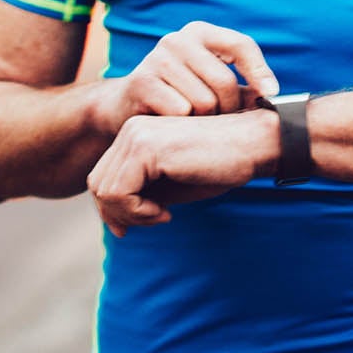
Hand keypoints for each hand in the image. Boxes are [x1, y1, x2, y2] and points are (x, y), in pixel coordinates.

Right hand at [87, 21, 278, 133]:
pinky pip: (181, 111)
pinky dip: (182, 125)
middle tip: (219, 122)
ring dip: (203, 121)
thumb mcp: (209, 83)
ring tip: (193, 122)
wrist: (125, 109)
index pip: (242, 45)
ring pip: (204, 101)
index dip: (260, 72)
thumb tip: (278, 97)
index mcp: (200, 33)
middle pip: (224, 82)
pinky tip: (173, 125)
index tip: (271, 96)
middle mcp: (178, 39)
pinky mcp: (142, 81)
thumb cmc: (179, 98)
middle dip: (227, 110)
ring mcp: (157, 57)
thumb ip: (240, 85)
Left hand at [88, 111, 278, 236]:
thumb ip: (143, 195)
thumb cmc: (220, 165)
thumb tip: (112, 223)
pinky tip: (166, 212)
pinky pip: (119, 193)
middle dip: (120, 213)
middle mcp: (131, 130)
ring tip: (163, 215)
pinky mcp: (146, 149)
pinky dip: (138, 212)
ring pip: (104, 191)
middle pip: (98, 184)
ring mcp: (136, 136)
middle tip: (156, 220)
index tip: (146, 221)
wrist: (255, 144)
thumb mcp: (173, 185)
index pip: (104, 176)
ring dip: (132, 215)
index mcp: (136, 134)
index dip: (115, 208)